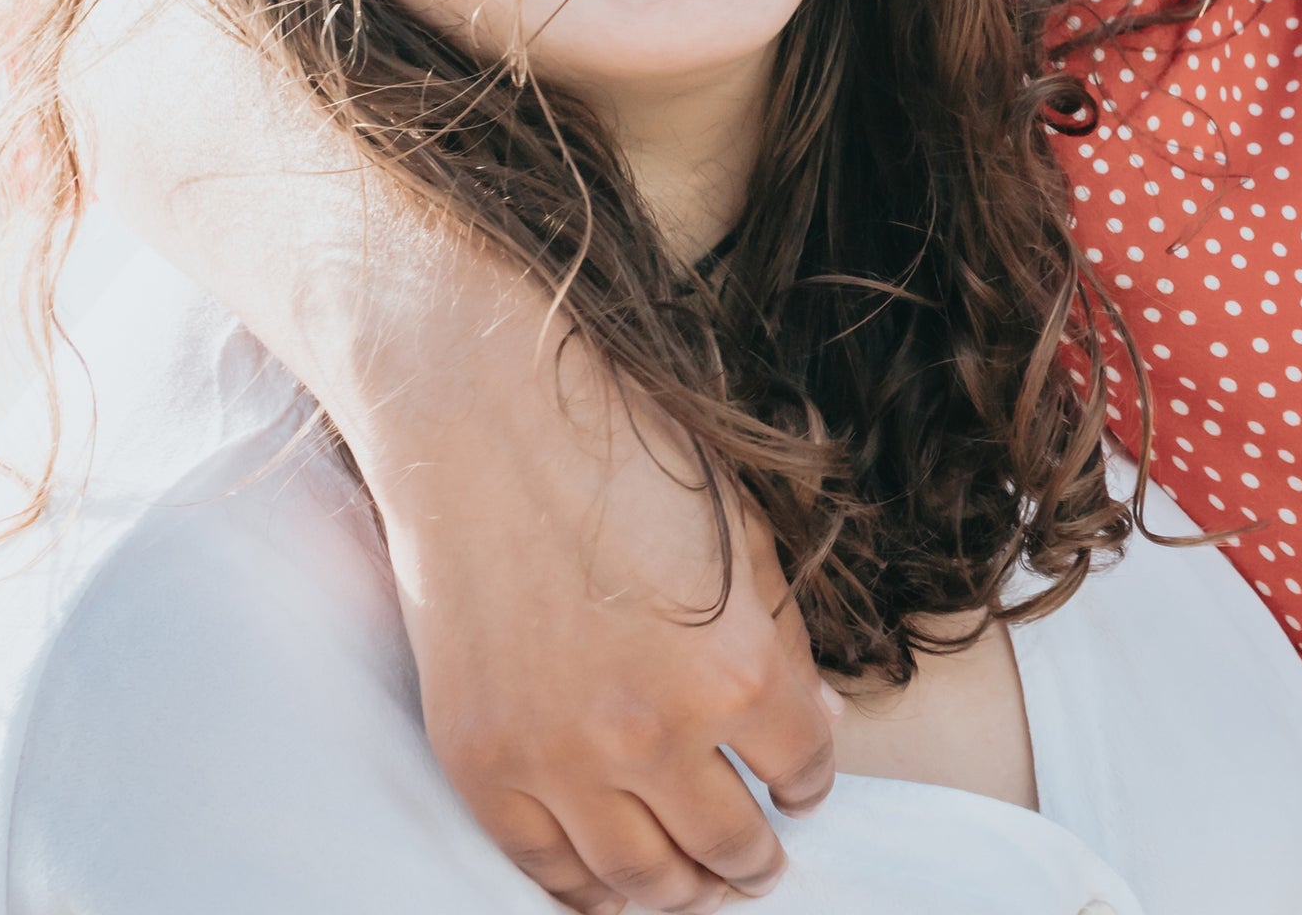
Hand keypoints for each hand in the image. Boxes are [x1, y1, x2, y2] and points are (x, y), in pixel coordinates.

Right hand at [369, 372, 838, 912]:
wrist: (485, 432)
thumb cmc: (624, 465)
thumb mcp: (743, 541)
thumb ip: (785, 644)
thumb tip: (817, 727)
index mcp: (740, 672)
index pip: (800, 771)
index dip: (808, 786)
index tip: (801, 792)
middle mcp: (656, 734)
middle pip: (725, 844)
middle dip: (753, 863)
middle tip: (762, 869)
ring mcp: (562, 759)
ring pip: (638, 878)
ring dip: (680, 894)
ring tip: (698, 891)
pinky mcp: (484, 764)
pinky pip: (542, 866)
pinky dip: (583, 893)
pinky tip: (611, 890)